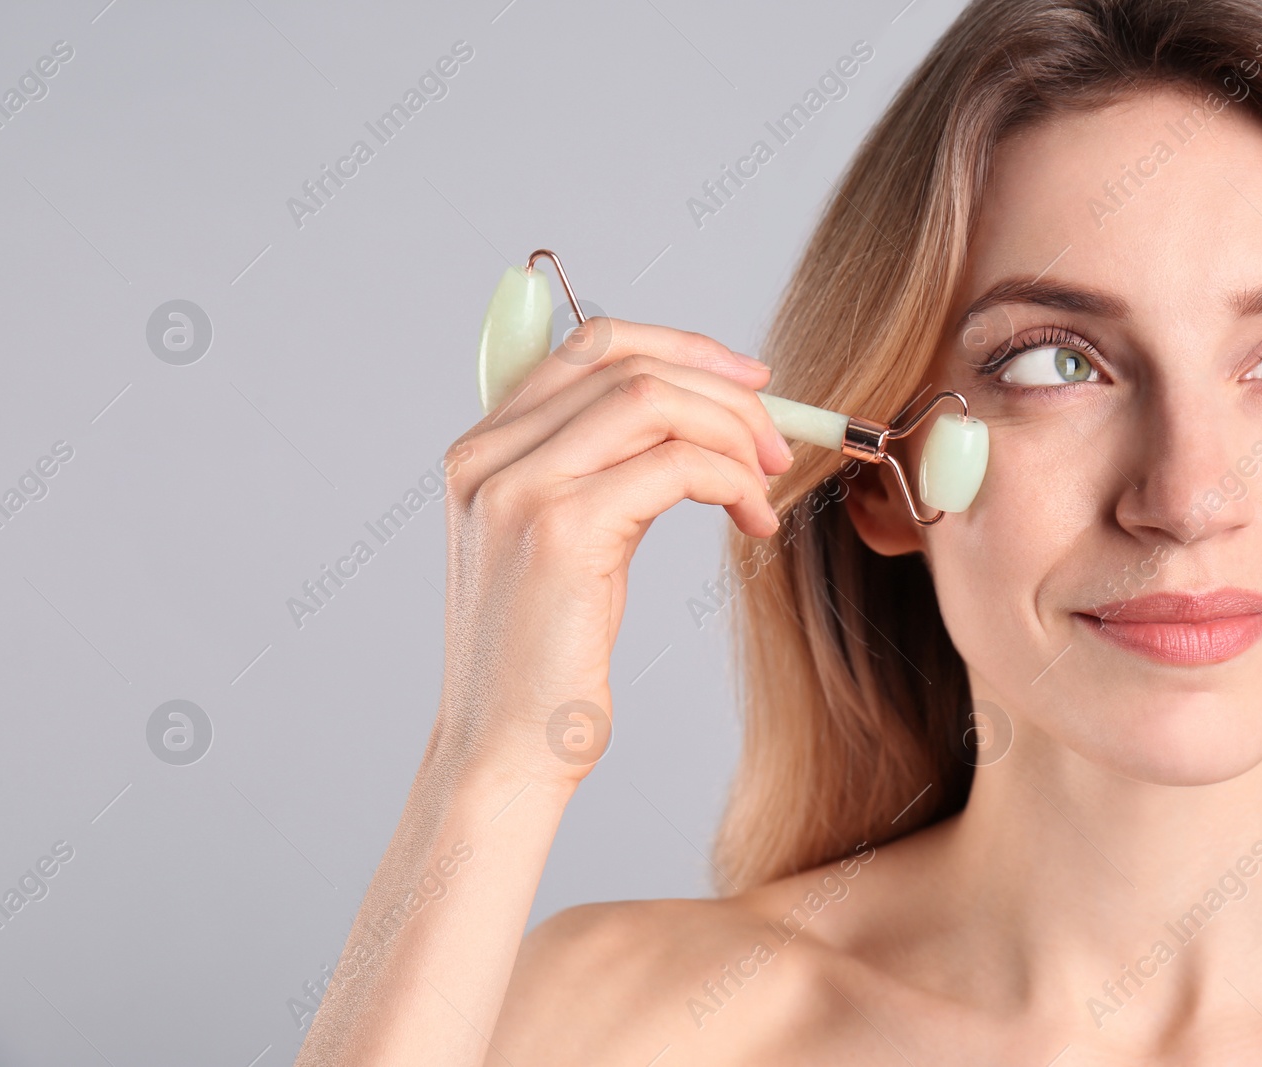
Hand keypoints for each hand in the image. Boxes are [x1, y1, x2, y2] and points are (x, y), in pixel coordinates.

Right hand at [434, 318, 793, 789]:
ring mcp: (519, 490)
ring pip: (654, 401)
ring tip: (768, 483)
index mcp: (485, 449)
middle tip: (777, 442)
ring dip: (733, 431)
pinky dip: (731, 481)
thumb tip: (695, 420)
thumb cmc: (545, 660)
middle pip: (628, 363)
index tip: (747, 379)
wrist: (504, 752)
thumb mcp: (568, 543)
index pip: (589, 344)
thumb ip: (604, 472)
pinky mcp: (561, 533)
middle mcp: (489, 456)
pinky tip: (752, 521)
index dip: (681, 346)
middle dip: (722, 391)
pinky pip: (675, 466)